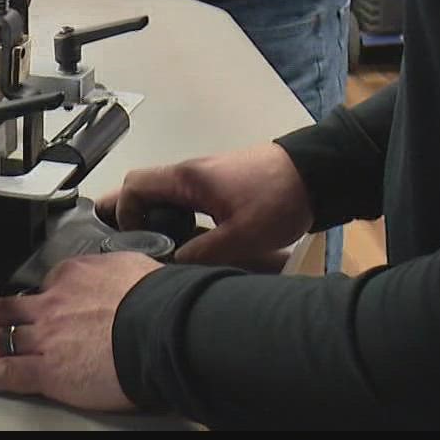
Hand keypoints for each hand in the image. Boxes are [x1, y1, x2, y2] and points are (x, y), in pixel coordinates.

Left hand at [0, 253, 162, 411]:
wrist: (164, 325)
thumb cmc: (159, 300)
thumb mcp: (132, 270)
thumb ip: (112, 274)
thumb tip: (117, 277)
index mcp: (71, 277)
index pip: (36, 290)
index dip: (16, 303)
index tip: (0, 309)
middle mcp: (50, 304)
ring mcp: (45, 337)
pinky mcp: (49, 370)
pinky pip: (4, 371)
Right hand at [98, 144, 313, 270]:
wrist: (316, 173)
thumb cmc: (277, 199)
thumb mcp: (239, 236)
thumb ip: (200, 254)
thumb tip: (169, 267)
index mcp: (186, 178)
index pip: (133, 186)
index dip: (123, 213)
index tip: (135, 241)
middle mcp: (190, 173)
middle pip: (143, 189)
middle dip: (133, 216)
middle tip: (135, 246)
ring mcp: (205, 177)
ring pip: (165, 196)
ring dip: (157, 219)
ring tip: (162, 250)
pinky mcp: (220, 184)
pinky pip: (185, 199)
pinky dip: (177, 218)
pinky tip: (189, 242)